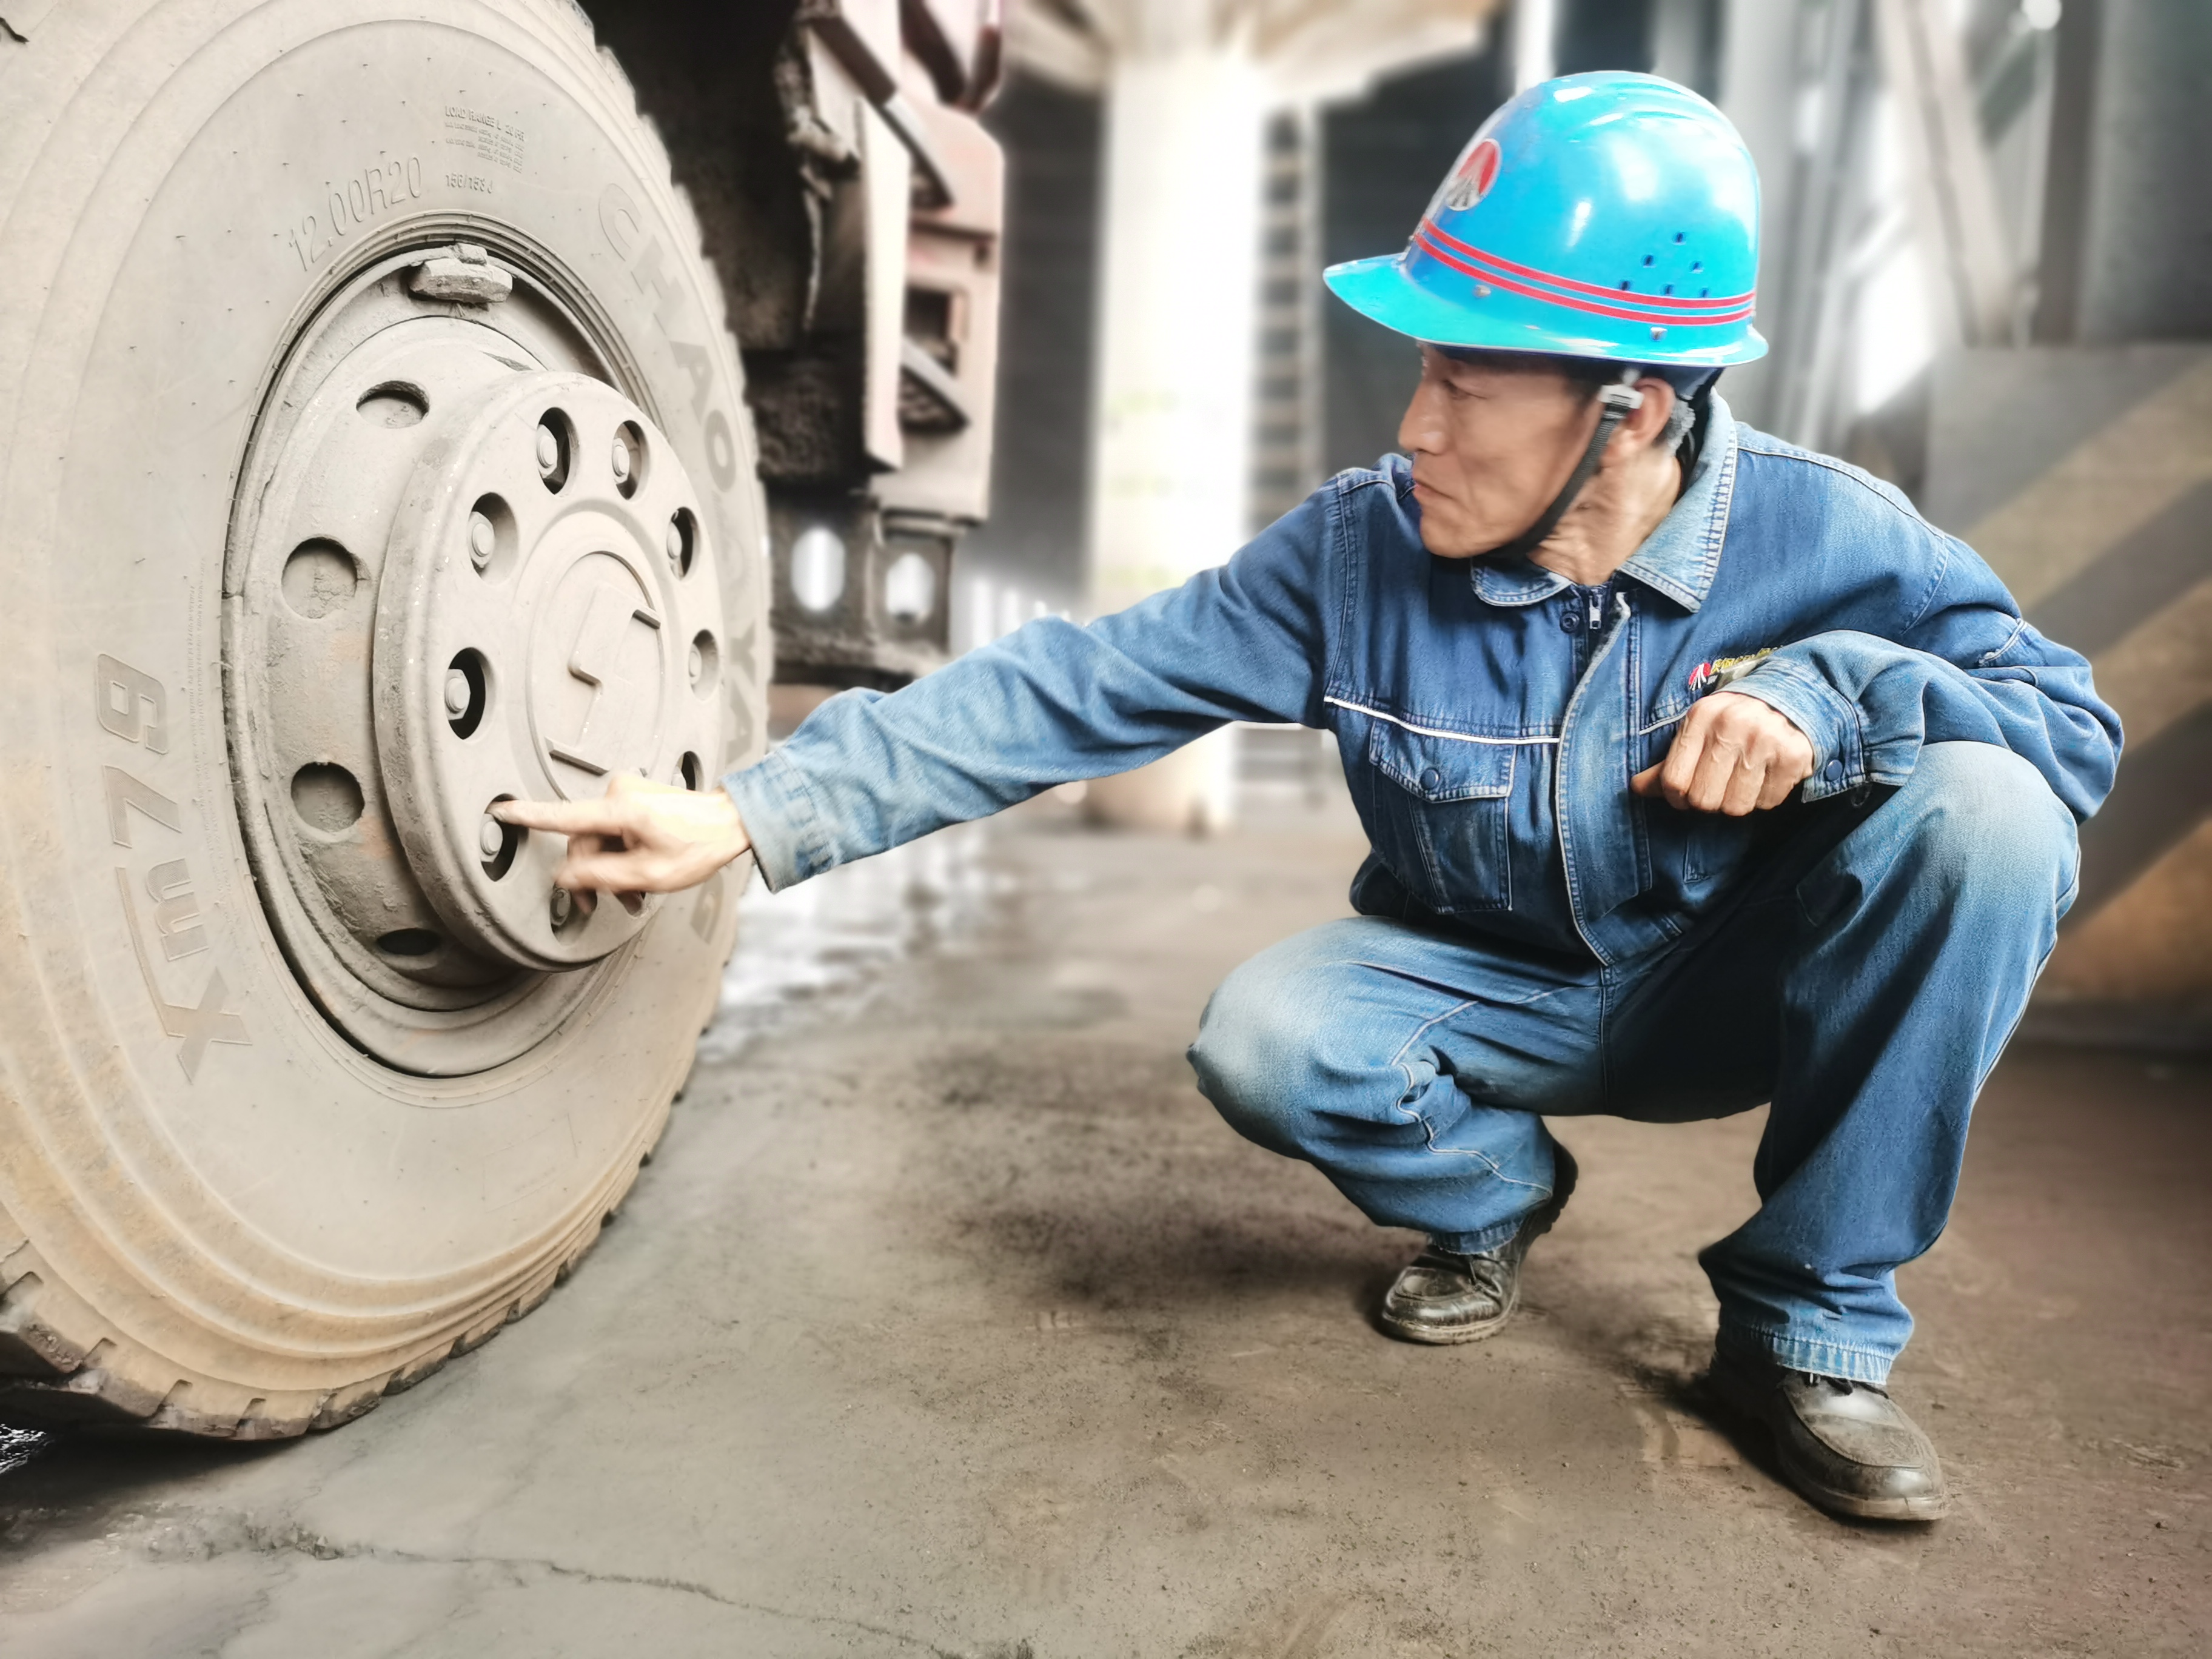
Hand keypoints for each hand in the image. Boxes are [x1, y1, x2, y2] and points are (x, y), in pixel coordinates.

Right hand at [492, 773, 750, 903]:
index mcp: (619, 810)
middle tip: (600, 905)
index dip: (528, 817)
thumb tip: (566, 878)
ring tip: (632, 897)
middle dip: (591, 876)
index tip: (500, 811)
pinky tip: (636, 879)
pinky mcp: (635, 799)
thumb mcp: (650, 875)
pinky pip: (614, 831)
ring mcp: (627, 794)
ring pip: (600, 840)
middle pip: (584, 842)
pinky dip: (621, 855)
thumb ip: (602, 877)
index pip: (563, 817)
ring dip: (610, 870)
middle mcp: (618, 795)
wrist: (732, 822)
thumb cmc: (701, 844)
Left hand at [1630, 691, 1814, 814]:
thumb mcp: (1697, 731)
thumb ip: (1667, 763)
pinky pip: (1766, 803)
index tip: (1685, 795)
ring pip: (1735, 807)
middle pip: (1703, 800)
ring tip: (1742, 781)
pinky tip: (1765, 777)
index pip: (1673, 781)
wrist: (1790, 697)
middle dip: (1708, 801)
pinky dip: (1763, 798)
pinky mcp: (1793, 757)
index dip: (1676, 798)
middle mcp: (1732, 726)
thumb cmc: (1732, 723)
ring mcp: (1765, 741)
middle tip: (1718, 788)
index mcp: (1701, 717)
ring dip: (1737, 802)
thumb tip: (1637, 788)